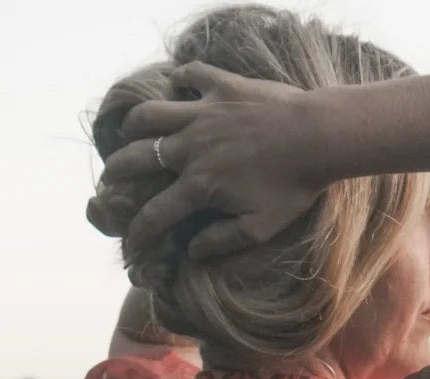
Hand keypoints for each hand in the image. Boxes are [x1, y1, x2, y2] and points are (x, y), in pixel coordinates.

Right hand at [88, 62, 325, 262]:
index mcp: (198, 187)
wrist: (318, 136)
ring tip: (131, 132)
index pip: (154, 214)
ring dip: (134, 124)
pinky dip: (179, 81)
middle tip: (111, 179)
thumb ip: (222, 242)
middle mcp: (190, 147)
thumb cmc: (292, 187)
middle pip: (137, 158)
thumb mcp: (259, 228)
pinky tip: (179, 88)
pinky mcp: (221, 86)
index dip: (137, 233)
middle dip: (117, 172)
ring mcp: (203, 112)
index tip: (130, 245)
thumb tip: (193, 253)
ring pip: (150, 114)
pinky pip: (189, 75)